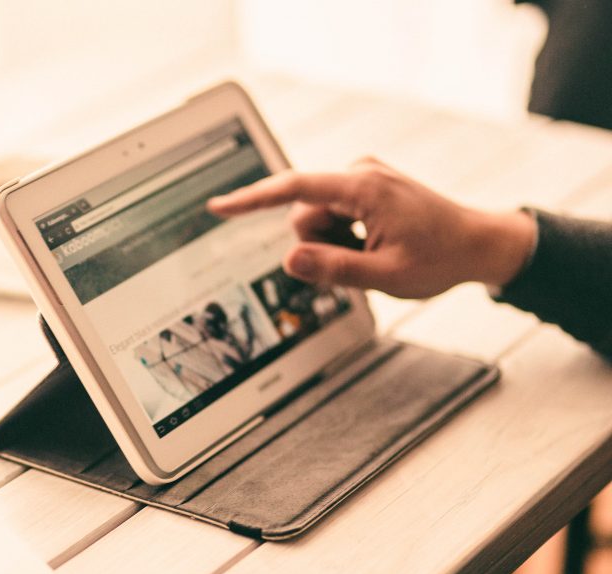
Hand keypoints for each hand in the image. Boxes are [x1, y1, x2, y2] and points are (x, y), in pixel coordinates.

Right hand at [207, 157, 536, 298]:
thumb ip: (334, 268)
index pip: (292, 190)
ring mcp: (364, 178)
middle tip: (360, 261)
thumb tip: (290, 261)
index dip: (250, 200)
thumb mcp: (385, 275)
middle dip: (319, 244)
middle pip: (304, 214)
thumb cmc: (441, 258)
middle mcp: (360, 173)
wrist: (480, 244)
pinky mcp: (367, 188)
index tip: (219, 207)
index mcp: (363, 188)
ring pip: (317, 219)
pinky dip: (345, 236)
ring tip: (373, 254)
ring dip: (333, 243)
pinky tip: (375, 245)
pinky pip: (334, 216)